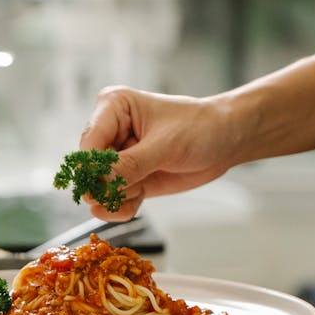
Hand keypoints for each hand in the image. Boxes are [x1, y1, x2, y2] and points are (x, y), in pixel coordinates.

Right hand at [79, 86, 241, 220]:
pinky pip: (112, 200)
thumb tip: (98, 186)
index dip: (92, 169)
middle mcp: (109, 131)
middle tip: (134, 186)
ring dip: (119, 197)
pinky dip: (123, 207)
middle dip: (108, 186)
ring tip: (143, 188)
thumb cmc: (200, 127)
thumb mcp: (165, 145)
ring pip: (99, 189)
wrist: (225, 140)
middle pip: (89, 169)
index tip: (106, 185)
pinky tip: (139, 200)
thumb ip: (129, 165)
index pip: (88, 143)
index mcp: (112, 108)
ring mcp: (117, 156)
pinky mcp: (127, 177)